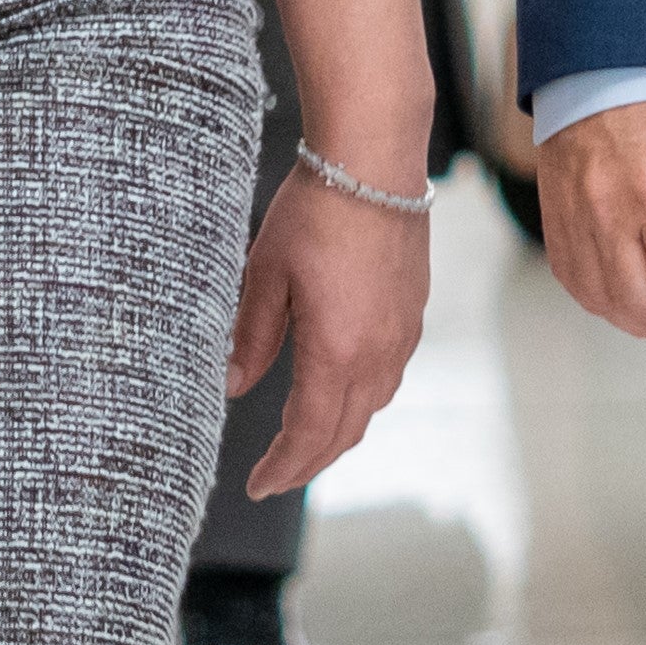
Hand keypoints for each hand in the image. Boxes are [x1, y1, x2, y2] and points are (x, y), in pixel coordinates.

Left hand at [229, 166, 431, 496]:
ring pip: (371, 408)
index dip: (282, 467)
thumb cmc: (316, 210)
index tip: (258, 483)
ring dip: (337, 434)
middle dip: (308, 462)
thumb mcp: (265, 274)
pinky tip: (340, 391)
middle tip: (275, 476)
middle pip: (344, 432)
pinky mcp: (412, 314)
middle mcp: (378, 353)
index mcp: (337, 351)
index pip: (309, 434)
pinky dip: (361, 401)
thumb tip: (233, 386)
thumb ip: (251, 337)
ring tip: (304, 442)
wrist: (374, 161)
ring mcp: (402, 335)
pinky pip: (388, 377)